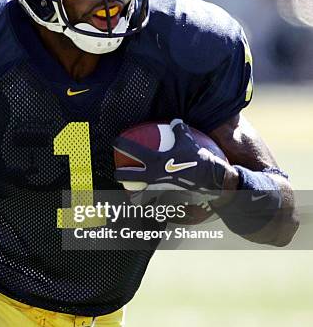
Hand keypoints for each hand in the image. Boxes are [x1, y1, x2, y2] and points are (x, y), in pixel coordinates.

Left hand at [113, 119, 228, 199]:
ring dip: (134, 195)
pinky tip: (153, 205)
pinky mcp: (168, 199)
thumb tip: (175, 121)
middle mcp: (153, 176)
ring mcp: (159, 189)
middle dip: (119, 175)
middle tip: (117, 173)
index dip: (121, 144)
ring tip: (132, 195)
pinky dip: (154, 204)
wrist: (212, 180)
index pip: (133, 150)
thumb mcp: (189, 141)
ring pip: (140, 194)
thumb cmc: (199, 159)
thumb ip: (179, 130)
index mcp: (155, 160)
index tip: (115, 142)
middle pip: (128, 176)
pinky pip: (157, 203)